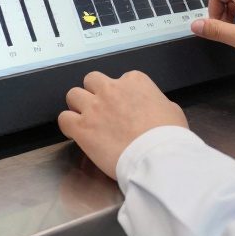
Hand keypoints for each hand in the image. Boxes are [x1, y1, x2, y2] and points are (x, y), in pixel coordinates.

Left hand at [58, 70, 186, 179]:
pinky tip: (76, 132)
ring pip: (73, 95)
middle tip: (101, 109)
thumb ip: (155, 102)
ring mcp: (94, 107)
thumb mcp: (171, 109)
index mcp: (134, 81)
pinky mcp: (82, 127)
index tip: (124, 108)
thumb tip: (151, 108)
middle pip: (92, 81)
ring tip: (86, 120)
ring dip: (78, 106)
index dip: (122, 95)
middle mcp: (111, 89)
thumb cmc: (168, 136)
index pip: (122, 79)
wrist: (156, 156)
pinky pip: (63, 118)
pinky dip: (68, 125)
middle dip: (95, 93)